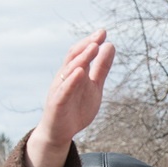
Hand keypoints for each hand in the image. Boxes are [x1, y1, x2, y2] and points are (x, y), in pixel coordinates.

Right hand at [26, 30, 115, 166]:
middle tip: (99, 35)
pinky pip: (64, 90)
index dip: (91, 42)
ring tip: (93, 47)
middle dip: (87, 46)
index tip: (104, 32)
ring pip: (69, 71)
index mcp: (74, 73)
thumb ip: (101, 69)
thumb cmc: (76, 108)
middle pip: (74, 58)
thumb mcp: (94, 87)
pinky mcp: (57, 103)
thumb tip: (110, 46)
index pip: (81, 53)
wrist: (61, 132)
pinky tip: (80, 72)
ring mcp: (60, 89)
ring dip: (81, 58)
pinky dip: (71, 81)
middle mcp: (65, 78)